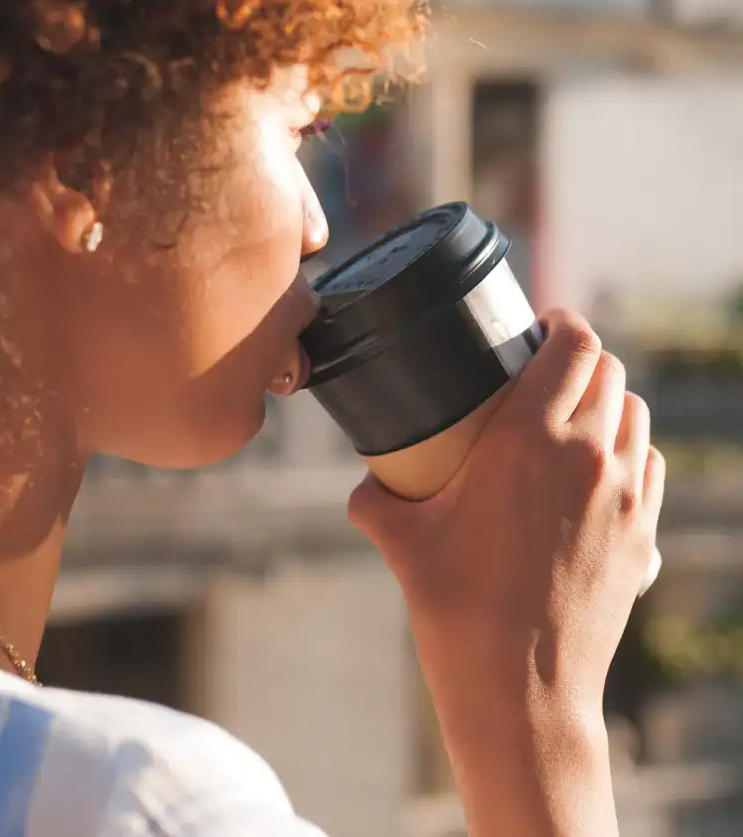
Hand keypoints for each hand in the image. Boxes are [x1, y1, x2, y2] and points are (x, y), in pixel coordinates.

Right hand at [348, 309, 664, 835]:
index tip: (539, 325)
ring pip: (637, 416)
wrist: (522, 692)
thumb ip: (372, 497)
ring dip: (608, 403)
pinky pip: (650, 467)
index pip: (575, 344)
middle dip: (579, 360)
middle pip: (610, 372)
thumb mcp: (398, 539)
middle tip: (542, 371)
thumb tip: (363, 483)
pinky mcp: (644, 537)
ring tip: (571, 418)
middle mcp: (590, 457)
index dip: (562, 322)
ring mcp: (628, 498)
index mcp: (530, 440)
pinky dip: (628, 453)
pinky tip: (594, 475)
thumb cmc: (455, 609)